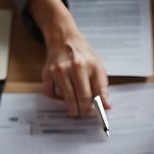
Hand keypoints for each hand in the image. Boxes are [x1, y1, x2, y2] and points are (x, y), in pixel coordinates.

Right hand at [29, 0, 108, 118]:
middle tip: (86, 115)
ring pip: (67, 99)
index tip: (99, 115)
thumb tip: (106, 106)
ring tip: (76, 112)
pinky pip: (51, 94)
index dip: (98, 107)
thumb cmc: (83, 54)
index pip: (97, 92)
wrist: (63, 38)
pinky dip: (57, 100)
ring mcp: (59, 71)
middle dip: (85, 111)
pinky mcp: (47, 74)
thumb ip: (102, 86)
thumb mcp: (98, 66)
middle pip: (82, 98)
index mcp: (91, 65)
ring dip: (72, 110)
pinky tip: (63, 98)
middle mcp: (75, 67)